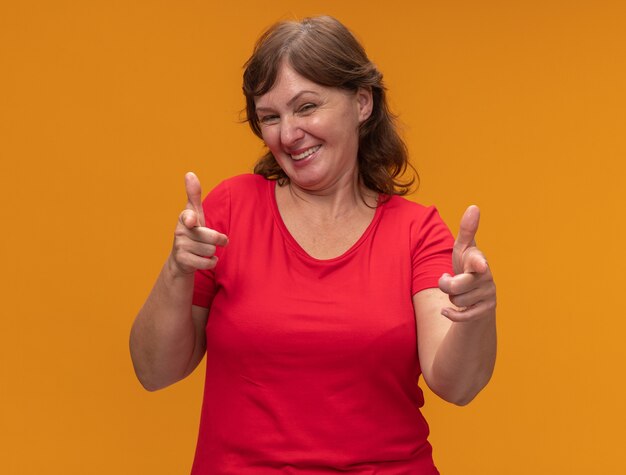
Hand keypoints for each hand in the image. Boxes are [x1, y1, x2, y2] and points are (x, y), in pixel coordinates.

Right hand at [169, 172, 227, 274]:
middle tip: (214, 241)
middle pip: (212, 237)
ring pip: (210, 250)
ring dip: (212, 252)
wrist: (181, 259)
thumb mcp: (194, 213)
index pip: (189, 216)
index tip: (192, 222)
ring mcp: (180, 246)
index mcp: (185, 218)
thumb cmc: (192, 232)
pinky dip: (211, 262)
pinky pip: (207, 262)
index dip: (191, 220)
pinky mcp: (183, 261)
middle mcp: (180, 231)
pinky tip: (203, 259)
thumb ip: (193, 195)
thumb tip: (189, 173)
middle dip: (218, 240)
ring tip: (202, 250)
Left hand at [438, 205, 495, 321]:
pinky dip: (452, 314)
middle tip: (448, 280)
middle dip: (446, 285)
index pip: (477, 262)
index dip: (477, 264)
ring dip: (452, 298)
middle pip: (455, 286)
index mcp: (479, 260)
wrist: (476, 296)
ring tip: (459, 292)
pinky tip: (446, 311)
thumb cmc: (467, 268)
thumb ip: (467, 230)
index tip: (479, 265)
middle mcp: (486, 277)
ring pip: (457, 300)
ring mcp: (488, 294)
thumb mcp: (463, 249)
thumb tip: (474, 207)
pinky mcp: (486, 311)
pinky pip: (463, 315)